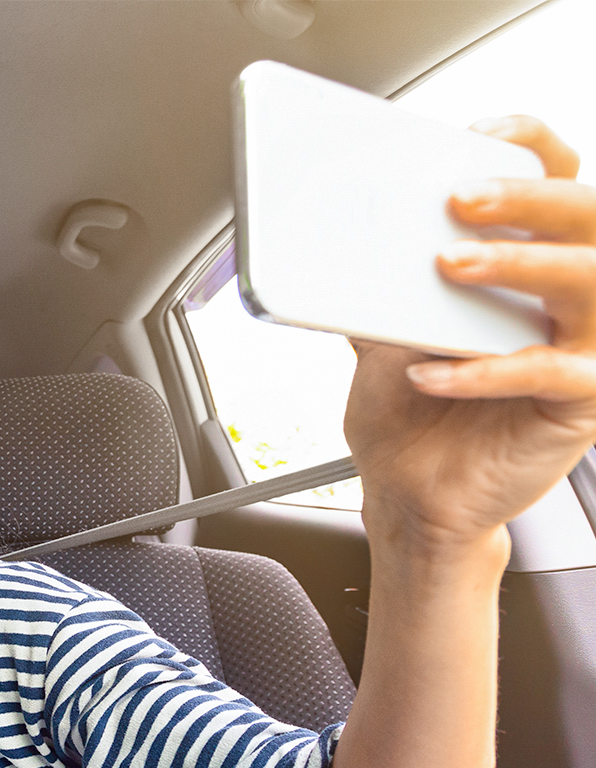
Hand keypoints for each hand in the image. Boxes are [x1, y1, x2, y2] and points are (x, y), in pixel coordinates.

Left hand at [345, 116, 595, 549]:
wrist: (408, 493)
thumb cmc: (407, 411)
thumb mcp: (381, 329)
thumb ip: (377, 280)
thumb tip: (335, 231)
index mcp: (531, 263)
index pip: (557, 180)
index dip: (531, 148)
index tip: (480, 135)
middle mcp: (572, 297)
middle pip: (586, 218)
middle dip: (527, 198)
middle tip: (462, 197)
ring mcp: (588, 347)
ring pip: (589, 283)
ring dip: (519, 265)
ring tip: (450, 266)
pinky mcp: (582, 404)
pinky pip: (549, 373)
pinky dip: (484, 369)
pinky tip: (428, 371)